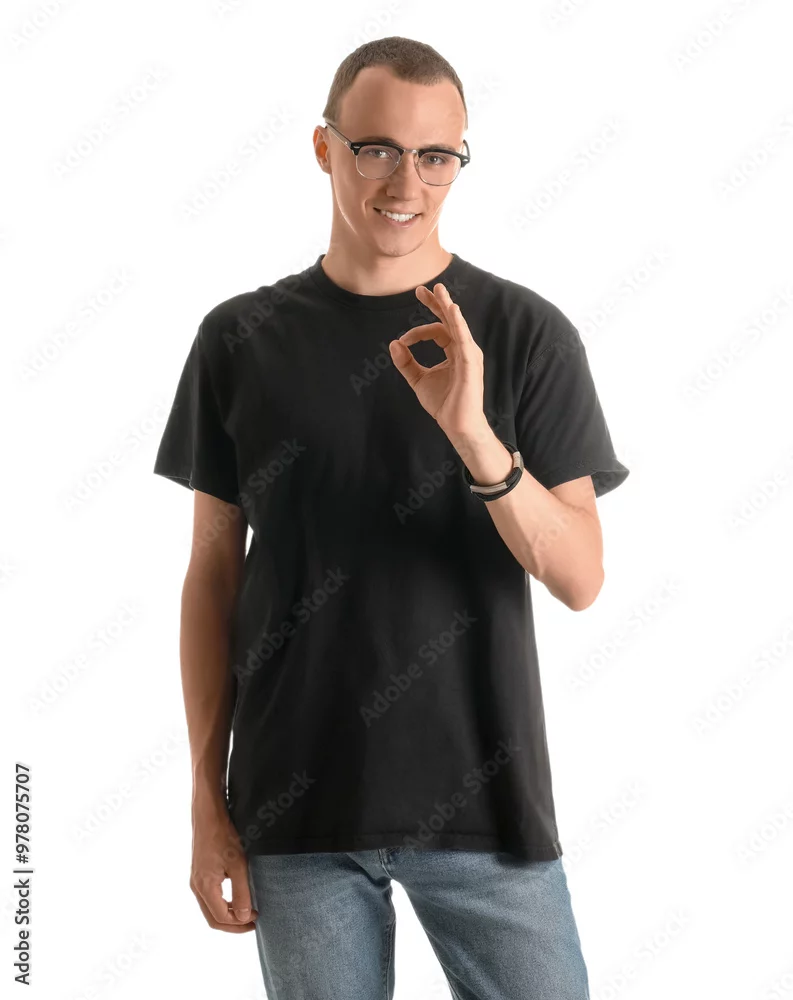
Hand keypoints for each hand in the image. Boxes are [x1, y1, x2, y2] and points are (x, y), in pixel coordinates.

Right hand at [190, 796, 257, 932]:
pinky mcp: (199, 873)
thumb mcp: (238, 864)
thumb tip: (244, 917)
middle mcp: (197, 887)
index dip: (239, 924)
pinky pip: (209, 897)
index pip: (220, 918)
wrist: (208, 814)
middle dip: (233, 925)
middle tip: (252, 923)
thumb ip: (241, 892)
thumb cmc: (223, 835)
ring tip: (246, 912)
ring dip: (228, 914)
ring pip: (210, 909)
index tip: (256, 918)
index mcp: (205, 887)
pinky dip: (222, 904)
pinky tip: (236, 897)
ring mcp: (196, 880)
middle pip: (213, 918)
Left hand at [388, 282, 484, 436]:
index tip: (403, 340)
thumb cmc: (444, 404)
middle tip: (421, 289)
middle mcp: (464, 349)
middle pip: (449, 320)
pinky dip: (458, 323)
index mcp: (454, 351)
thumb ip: (406, 363)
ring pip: (457, 325)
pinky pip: (463, 339)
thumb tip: (393, 344)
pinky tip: (452, 310)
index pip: (437, 331)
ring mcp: (468, 355)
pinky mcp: (469, 363)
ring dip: (447, 306)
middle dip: (436, 303)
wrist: (457, 425)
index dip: (418, 332)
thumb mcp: (418, 380)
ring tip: (439, 291)